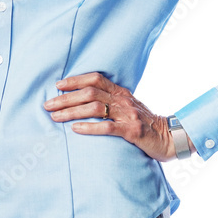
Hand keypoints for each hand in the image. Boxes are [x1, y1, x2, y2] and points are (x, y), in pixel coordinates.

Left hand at [43, 71, 190, 161]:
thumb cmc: (145, 124)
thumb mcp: (129, 107)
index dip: (75, 80)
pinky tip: (75, 130)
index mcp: (122, 92)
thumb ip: (112, 102)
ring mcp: (128, 114)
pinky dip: (89, 128)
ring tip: (55, 117)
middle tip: (48, 105)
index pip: (95, 78)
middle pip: (90, 93)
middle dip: (66, 98)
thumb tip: (85, 101)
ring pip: (94, 108)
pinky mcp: (132, 131)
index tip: (58, 85)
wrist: (170, 138)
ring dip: (71, 112)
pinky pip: (107, 127)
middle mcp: (124, 100)